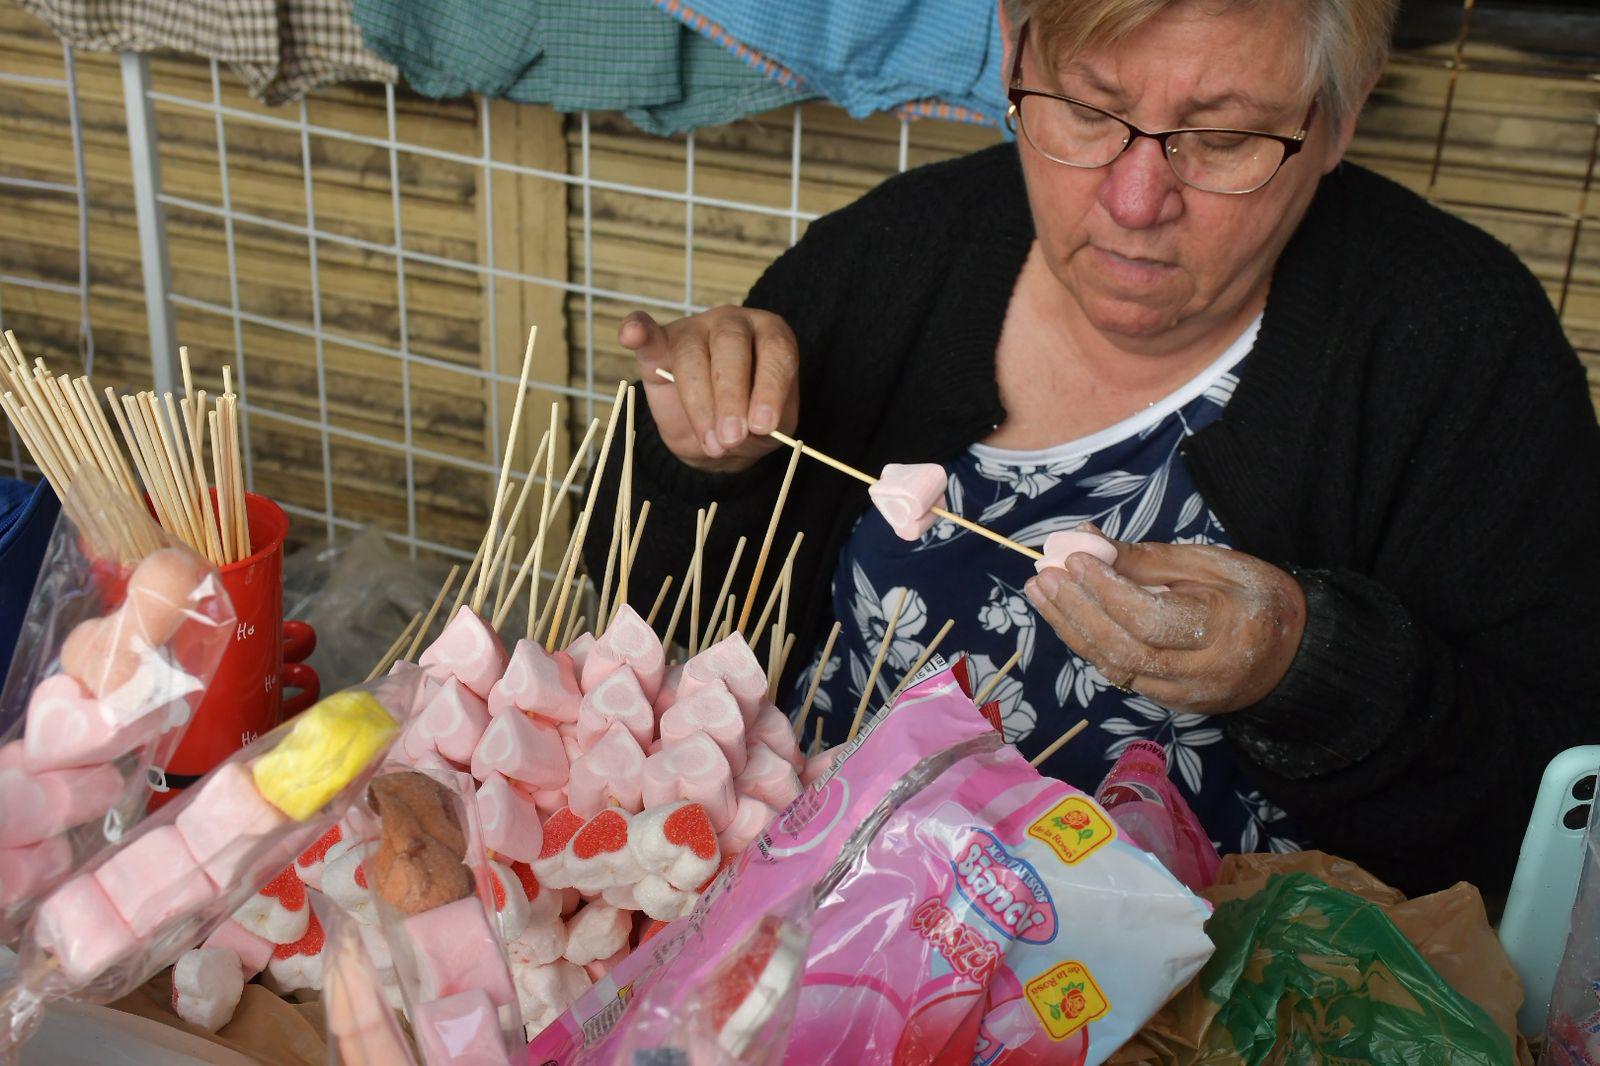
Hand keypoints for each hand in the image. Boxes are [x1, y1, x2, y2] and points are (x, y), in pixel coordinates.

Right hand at [621, 306, 800, 473]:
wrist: (718, 438)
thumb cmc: (751, 423)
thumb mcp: (768, 431)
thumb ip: (761, 426)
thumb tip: (744, 429)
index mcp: (772, 337)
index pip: (776, 351)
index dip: (770, 388)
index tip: (763, 426)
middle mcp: (734, 325)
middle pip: (730, 346)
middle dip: (730, 396)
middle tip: (732, 438)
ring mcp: (694, 331)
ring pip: (691, 355)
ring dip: (699, 403)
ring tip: (711, 443)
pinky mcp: (659, 346)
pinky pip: (649, 333)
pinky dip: (638, 331)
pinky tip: (631, 335)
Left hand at [1023, 533, 1306, 713]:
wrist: (1292, 655)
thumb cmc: (1255, 597)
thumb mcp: (1212, 564)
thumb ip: (1146, 559)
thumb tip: (1086, 541)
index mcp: (1226, 630)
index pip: (1151, 619)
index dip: (1107, 590)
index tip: (1075, 558)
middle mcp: (1203, 672)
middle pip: (1125, 648)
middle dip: (1077, 610)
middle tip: (1044, 575)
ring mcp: (1185, 695)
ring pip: (1115, 667)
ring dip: (1071, 628)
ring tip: (1041, 592)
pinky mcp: (1170, 704)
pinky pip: (1121, 675)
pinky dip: (1089, 644)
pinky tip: (1065, 616)